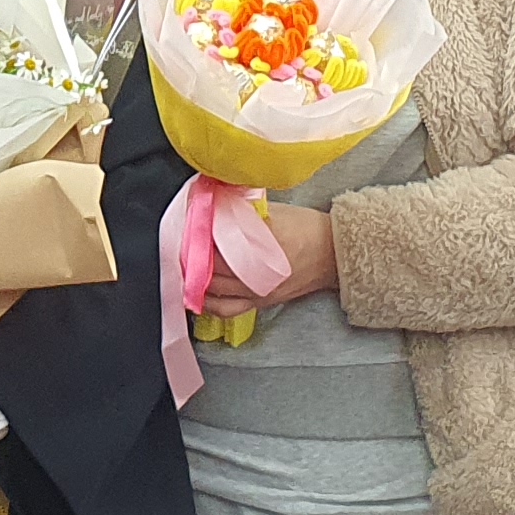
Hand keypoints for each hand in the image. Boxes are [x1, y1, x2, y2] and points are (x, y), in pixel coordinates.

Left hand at [197, 197, 337, 312]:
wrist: (334, 254)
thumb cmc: (307, 228)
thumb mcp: (276, 212)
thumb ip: (244, 211)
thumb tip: (214, 206)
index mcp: (264, 244)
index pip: (220, 242)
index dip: (199, 235)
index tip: (186, 226)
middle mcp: (258, 273)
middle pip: (213, 267)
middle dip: (192, 255)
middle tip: (179, 243)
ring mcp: (258, 291)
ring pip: (214, 289)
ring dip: (195, 277)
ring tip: (183, 264)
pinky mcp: (260, 302)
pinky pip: (227, 308)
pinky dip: (209, 301)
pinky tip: (197, 291)